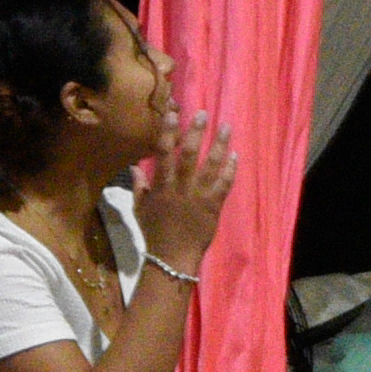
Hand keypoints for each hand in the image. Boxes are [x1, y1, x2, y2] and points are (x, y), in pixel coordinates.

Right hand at [143, 105, 242, 259]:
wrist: (172, 258)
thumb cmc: (155, 232)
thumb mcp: (140, 209)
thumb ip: (139, 187)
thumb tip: (134, 167)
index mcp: (161, 187)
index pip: (163, 154)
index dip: (168, 132)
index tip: (172, 113)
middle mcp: (180, 188)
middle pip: (189, 155)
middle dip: (196, 132)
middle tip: (203, 113)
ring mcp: (199, 197)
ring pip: (211, 166)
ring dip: (219, 145)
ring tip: (226, 127)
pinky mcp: (213, 207)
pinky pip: (224, 185)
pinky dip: (230, 169)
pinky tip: (235, 154)